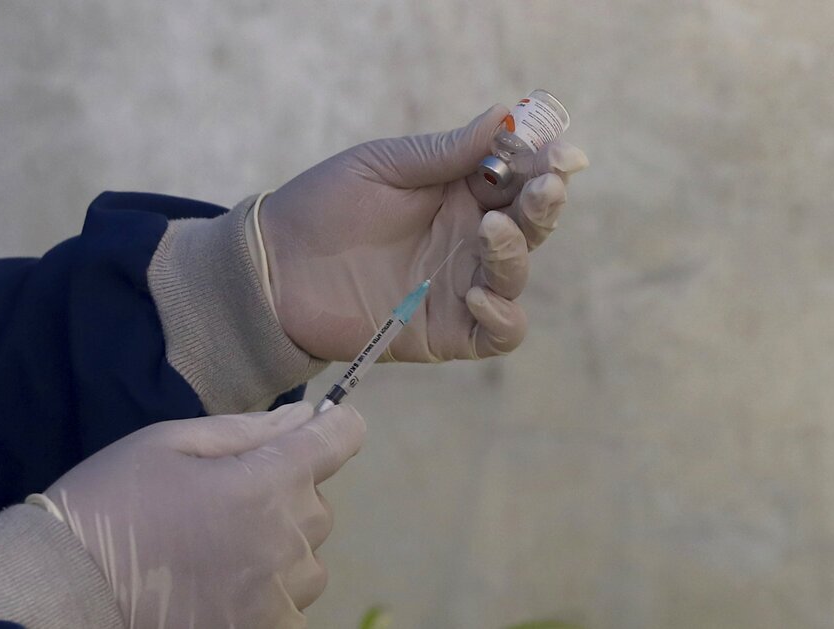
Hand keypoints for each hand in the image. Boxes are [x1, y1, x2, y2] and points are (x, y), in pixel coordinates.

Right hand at [41, 402, 365, 628]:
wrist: (65, 591)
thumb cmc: (111, 504)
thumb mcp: (169, 444)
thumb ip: (247, 430)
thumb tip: (306, 416)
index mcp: (266, 482)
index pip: (340, 440)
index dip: (334, 428)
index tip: (320, 430)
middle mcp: (285, 540)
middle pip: (320, 504)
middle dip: (288, 492)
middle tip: (226, 498)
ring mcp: (276, 594)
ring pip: (310, 558)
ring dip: (282, 546)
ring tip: (221, 547)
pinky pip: (293, 605)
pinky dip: (270, 591)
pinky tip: (224, 584)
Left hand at [260, 105, 588, 361]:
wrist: (274, 268)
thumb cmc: (323, 206)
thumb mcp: (383, 167)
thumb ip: (443, 152)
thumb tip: (505, 114)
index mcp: (457, 192)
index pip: (518, 176)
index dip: (544, 164)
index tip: (559, 154)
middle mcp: (467, 238)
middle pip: (529, 224)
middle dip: (544, 204)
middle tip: (542, 187)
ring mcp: (460, 286)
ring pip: (517, 274)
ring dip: (516, 251)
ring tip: (490, 231)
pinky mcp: (447, 332)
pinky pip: (500, 332)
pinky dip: (503, 316)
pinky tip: (477, 294)